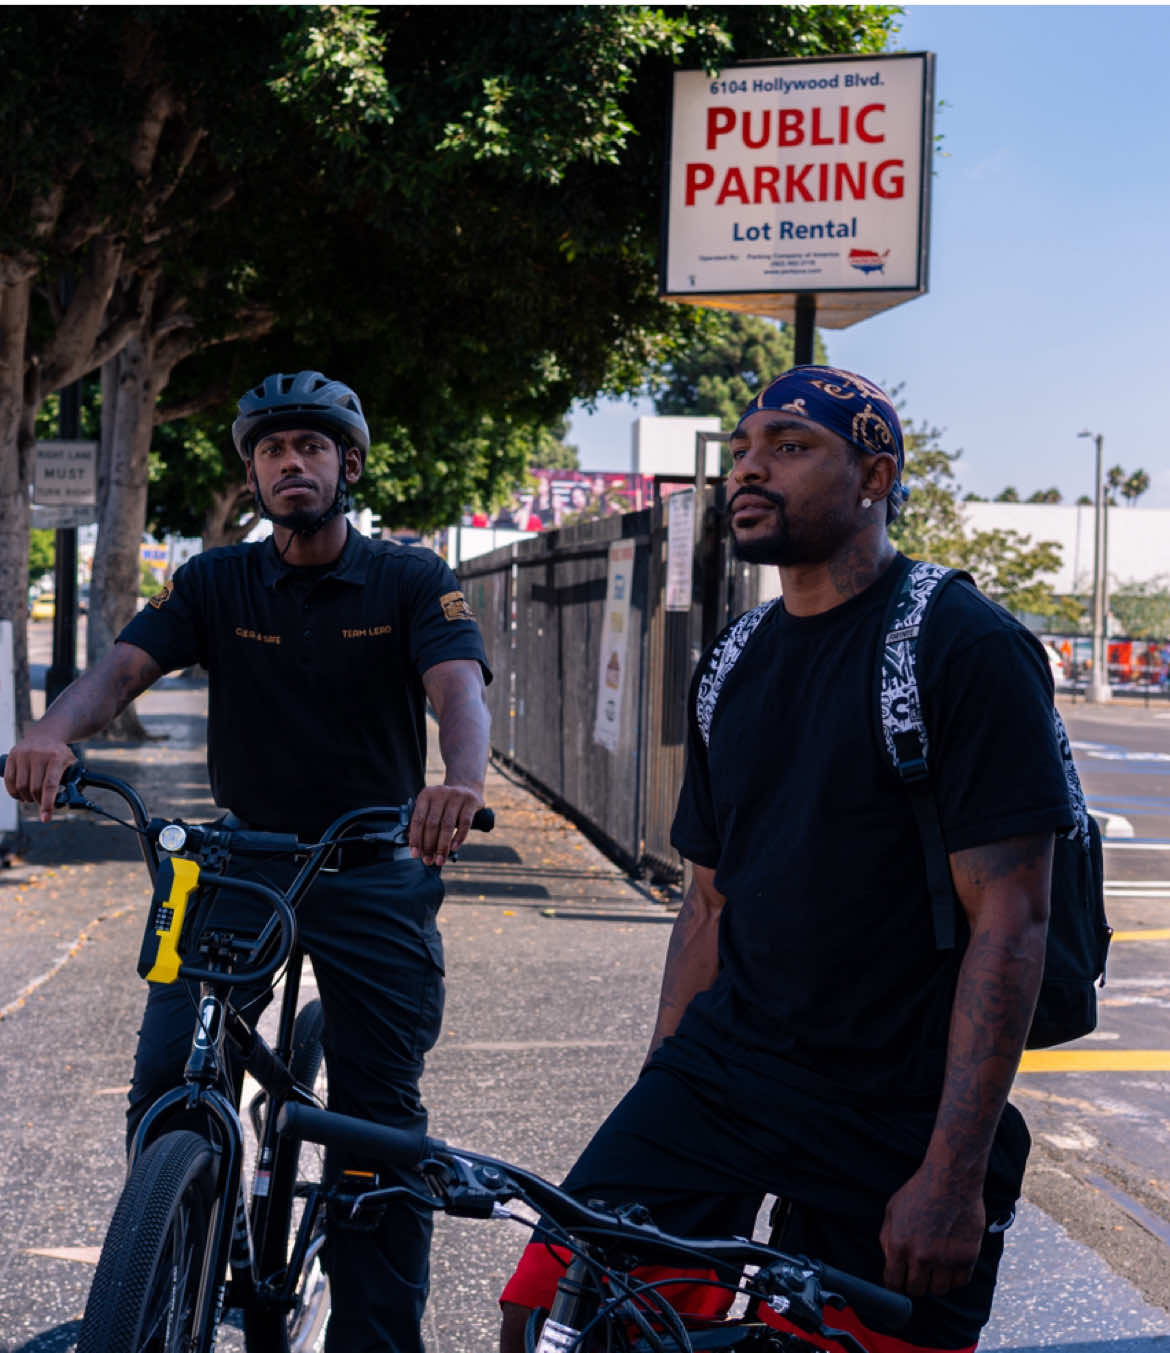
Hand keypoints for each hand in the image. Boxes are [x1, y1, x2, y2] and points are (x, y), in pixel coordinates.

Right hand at [3, 735, 76, 822]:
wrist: (45, 734)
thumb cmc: (59, 753)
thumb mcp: (70, 762)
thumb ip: (72, 780)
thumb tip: (73, 801)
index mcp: (56, 758)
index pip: (50, 785)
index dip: (47, 803)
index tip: (46, 818)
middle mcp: (39, 755)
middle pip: (34, 788)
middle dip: (38, 801)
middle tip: (41, 803)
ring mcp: (24, 755)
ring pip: (21, 786)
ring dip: (26, 798)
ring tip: (31, 798)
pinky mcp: (12, 756)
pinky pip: (9, 779)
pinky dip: (13, 792)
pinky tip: (19, 795)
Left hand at [408, 783, 483, 865]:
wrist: (467, 787)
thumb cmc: (445, 804)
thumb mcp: (432, 806)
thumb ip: (424, 823)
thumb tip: (417, 848)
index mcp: (426, 795)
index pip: (418, 819)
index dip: (416, 838)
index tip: (415, 854)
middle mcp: (440, 793)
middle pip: (432, 824)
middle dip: (429, 846)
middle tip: (428, 860)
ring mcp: (456, 796)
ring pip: (447, 825)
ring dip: (442, 846)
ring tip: (440, 859)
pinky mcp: (471, 801)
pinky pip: (465, 823)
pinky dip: (458, 838)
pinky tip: (454, 848)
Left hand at [880, 1164, 984, 1296]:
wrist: (951, 1179)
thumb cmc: (919, 1192)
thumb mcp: (892, 1210)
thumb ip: (888, 1239)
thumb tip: (889, 1263)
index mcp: (899, 1245)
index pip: (893, 1283)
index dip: (895, 1286)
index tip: (899, 1284)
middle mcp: (921, 1256)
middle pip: (916, 1290)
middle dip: (914, 1285)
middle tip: (917, 1276)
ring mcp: (945, 1259)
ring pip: (938, 1290)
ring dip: (934, 1283)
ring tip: (934, 1270)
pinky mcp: (966, 1258)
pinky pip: (959, 1283)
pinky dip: (954, 1278)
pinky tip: (949, 1265)